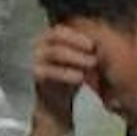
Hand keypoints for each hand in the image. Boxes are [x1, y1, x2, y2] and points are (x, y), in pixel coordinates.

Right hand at [27, 18, 101, 135]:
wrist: (53, 106)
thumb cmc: (68, 79)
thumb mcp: (78, 62)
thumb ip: (84, 51)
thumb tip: (102, 41)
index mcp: (49, 39)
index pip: (61, 29)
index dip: (78, 34)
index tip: (94, 43)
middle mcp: (39, 45)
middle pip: (56, 35)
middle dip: (77, 42)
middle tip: (94, 51)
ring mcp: (34, 59)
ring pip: (54, 52)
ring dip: (75, 56)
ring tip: (92, 64)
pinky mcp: (34, 75)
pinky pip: (49, 71)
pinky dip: (67, 73)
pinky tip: (80, 78)